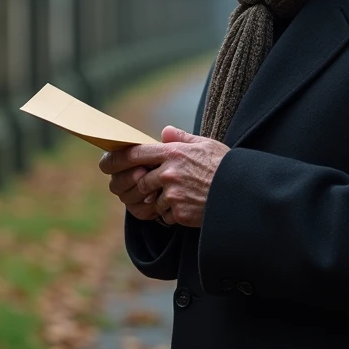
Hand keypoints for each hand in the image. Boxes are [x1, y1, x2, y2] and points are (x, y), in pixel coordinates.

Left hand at [99, 126, 228, 227]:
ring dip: (160, 202)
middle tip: (147, 189)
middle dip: (140, 187)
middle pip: (139, 182)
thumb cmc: (226, 167)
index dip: (116, 159)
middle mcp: (169, 173)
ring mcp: (173, 195)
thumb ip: (182, 139)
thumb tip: (165, 131)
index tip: (105, 164)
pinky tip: (189, 208)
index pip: (134, 154)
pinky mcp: (180, 213)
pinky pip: (165, 216)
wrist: (244, 194)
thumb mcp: (206, 145)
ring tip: (181, 197)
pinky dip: (173, 215)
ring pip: (152, 201)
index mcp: (173, 153)